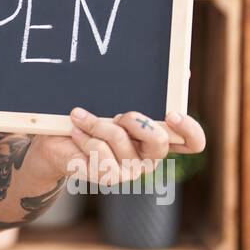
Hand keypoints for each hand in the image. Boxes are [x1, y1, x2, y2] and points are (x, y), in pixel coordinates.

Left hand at [31, 107, 206, 189]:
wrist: (57, 141)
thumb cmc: (94, 117)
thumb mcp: (118, 100)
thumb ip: (151, 90)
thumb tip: (185, 72)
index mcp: (158, 138)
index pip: (193, 142)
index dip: (189, 130)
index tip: (171, 114)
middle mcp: (149, 158)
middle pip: (159, 142)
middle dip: (135, 121)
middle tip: (116, 114)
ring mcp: (130, 171)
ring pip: (120, 139)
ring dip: (95, 123)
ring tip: (79, 116)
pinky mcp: (108, 178)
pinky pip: (98, 150)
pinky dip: (83, 135)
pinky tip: (75, 132)